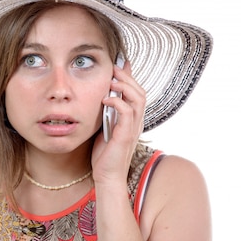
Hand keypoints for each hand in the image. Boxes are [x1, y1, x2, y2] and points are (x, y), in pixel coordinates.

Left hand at [92, 59, 145, 183]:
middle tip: (114, 68)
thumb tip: (99, 98)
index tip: (119, 63)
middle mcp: (137, 122)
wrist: (107, 177)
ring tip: (111, 80)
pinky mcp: (126, 135)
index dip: (130, 77)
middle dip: (127, 77)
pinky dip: (117, 102)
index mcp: (133, 120)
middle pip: (140, 92)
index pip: (136, 92)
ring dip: (124, 86)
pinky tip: (105, 100)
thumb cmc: (104, 155)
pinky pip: (127, 112)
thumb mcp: (104, 129)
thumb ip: (106, 114)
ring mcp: (133, 128)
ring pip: (138, 99)